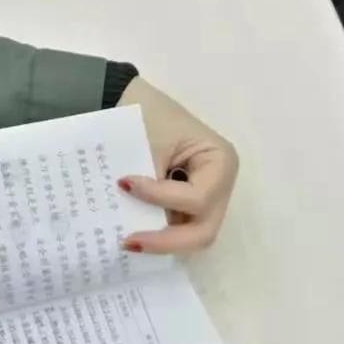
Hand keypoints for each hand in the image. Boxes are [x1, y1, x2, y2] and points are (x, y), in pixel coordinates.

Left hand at [117, 77, 238, 253]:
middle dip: (166, 241)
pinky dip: (155, 234)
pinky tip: (129, 234)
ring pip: (190, 238)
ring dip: (160, 242)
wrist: (128, 101)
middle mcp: (219, 187)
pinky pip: (175, 230)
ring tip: (126, 240)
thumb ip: (146, 183)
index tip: (123, 183)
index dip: (160, 198)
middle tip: (128, 242)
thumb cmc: (144, 114)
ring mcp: (203, 200)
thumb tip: (130, 219)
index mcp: (220, 163)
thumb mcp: (147, 144)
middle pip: (202, 232)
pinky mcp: (184, 207)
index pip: (197, 199)